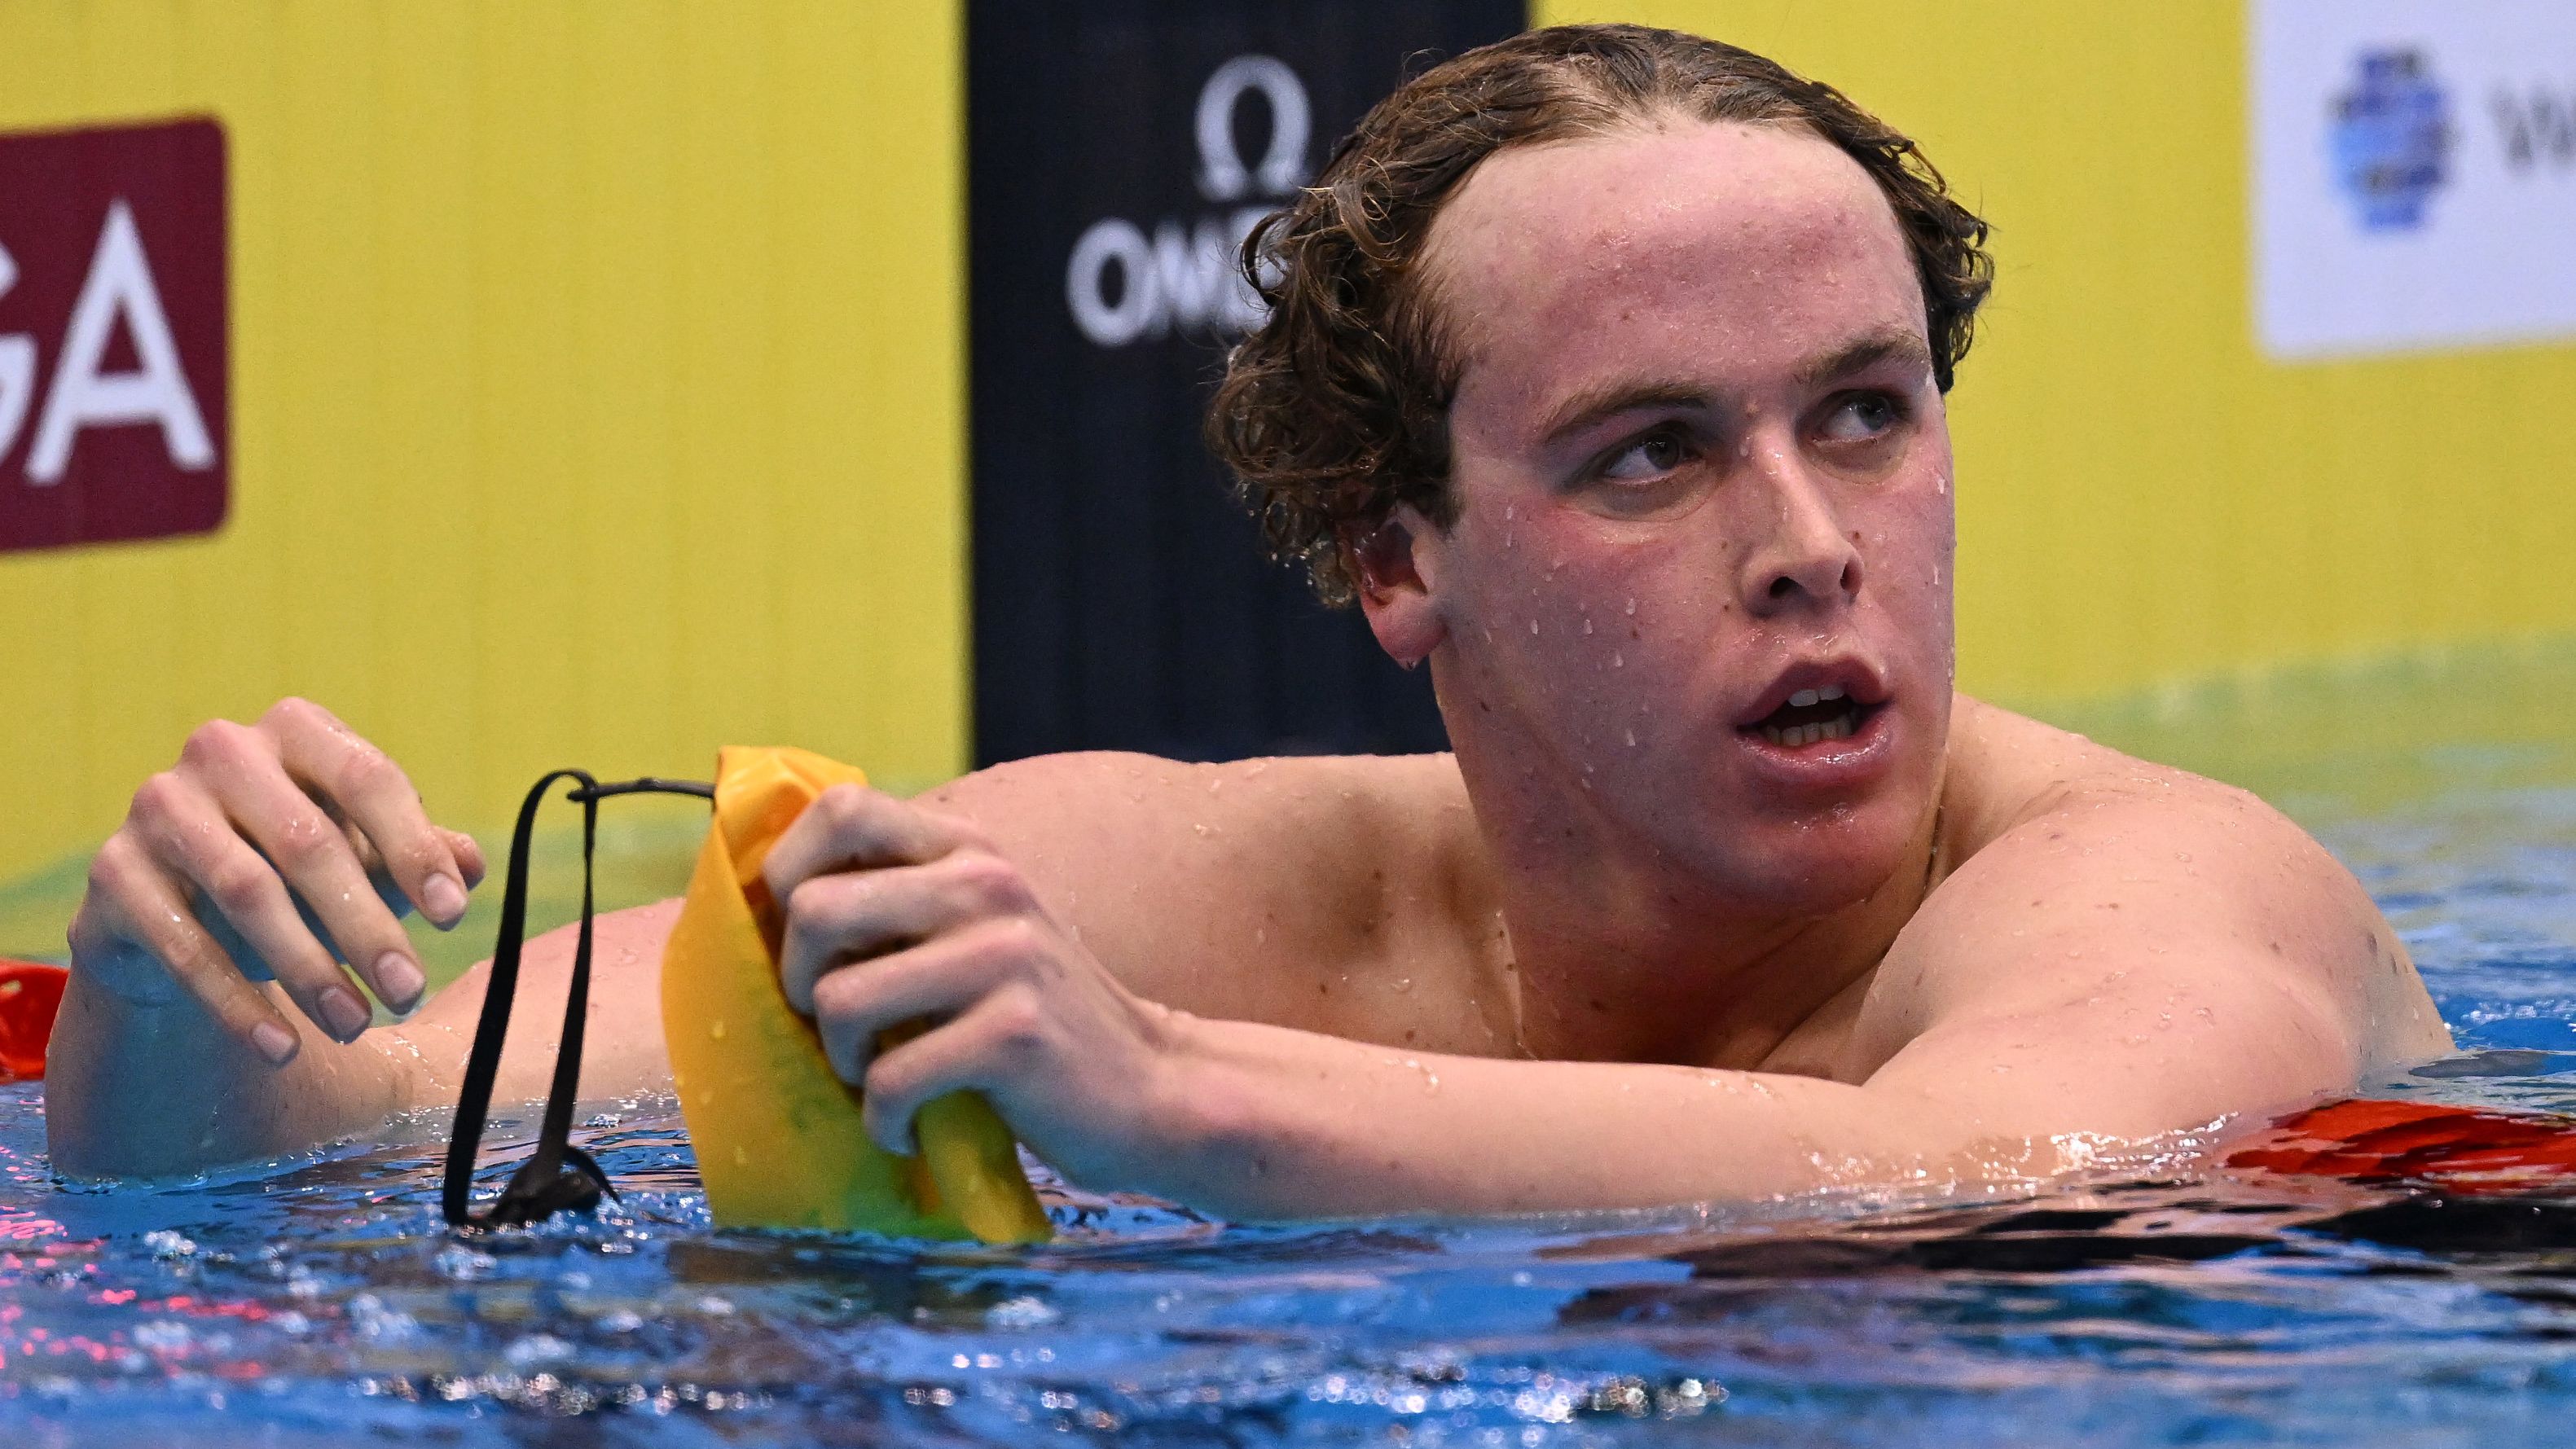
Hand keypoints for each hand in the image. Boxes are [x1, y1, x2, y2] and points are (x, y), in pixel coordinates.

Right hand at [68, 698, 486, 1064]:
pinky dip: (237, 1002)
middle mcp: (223, 751)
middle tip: (409, 992)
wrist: (176, 912)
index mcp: (296, 730)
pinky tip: (282, 1047)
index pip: (368, 780)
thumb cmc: (292, 872)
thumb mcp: (362, 859)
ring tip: (355, 1026)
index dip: (414, 848)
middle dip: (367, 925)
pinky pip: (184, 944)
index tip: (456, 915)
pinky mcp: (114, 872)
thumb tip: (473, 865)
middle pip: (309, 842)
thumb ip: (416, 856)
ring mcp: (160, 806)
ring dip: (309, 968)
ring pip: (249, 892)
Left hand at [764, 784, 1187, 1187]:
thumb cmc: (1038, 1021)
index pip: (841, 807)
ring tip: (881, 1079)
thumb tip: (771, 905)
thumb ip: (904, 902)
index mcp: (970, 850)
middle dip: (798, 983)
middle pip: (814, 910)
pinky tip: (909, 1127)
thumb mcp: (980, 931)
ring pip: (838, 1002)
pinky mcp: (1013, 1033)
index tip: (798, 937)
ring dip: (842, 1060)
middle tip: (839, 1026)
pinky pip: (890, 1080)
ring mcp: (1003, 956)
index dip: (788, 869)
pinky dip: (883, 1121)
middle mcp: (987, 884)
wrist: (1152, 1091)